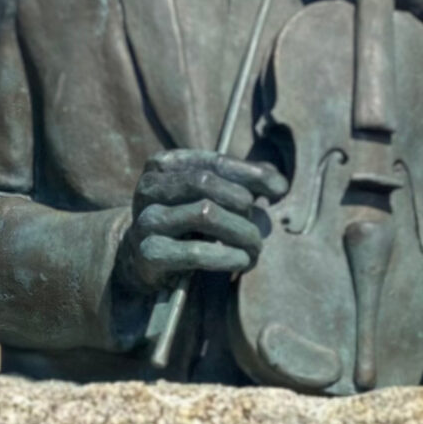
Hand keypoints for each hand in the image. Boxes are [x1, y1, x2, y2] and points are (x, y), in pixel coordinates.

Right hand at [114, 149, 288, 295]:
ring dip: (240, 233)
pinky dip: (227, 257)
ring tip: (254, 248)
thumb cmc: (184, 222)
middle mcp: (150, 188)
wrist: (142, 259)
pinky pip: (196, 252)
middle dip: (243, 205)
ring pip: (205, 214)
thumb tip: (278, 183)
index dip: (251, 174)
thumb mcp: (206, 195)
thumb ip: (239, 182)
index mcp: (164, 165)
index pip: (215, 162)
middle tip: (260, 228)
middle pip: (207, 184)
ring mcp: (146, 220)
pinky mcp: (149, 253)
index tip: (280, 189)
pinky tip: (241, 261)